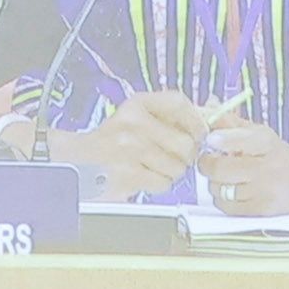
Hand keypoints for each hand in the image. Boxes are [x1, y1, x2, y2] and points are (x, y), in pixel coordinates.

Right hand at [73, 89, 216, 200]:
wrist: (74, 160)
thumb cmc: (112, 139)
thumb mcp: (137, 117)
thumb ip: (173, 114)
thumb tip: (215, 110)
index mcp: (137, 103)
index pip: (180, 103)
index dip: (197, 121)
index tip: (199, 133)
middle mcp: (133, 123)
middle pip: (185, 143)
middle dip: (184, 155)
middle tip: (170, 156)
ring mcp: (129, 149)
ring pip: (177, 167)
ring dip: (170, 172)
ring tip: (151, 166)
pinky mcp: (127, 174)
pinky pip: (163, 183)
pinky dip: (157, 184)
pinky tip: (142, 176)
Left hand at [189, 119, 288, 216]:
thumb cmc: (277, 155)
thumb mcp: (260, 134)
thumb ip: (232, 122)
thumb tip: (208, 105)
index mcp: (266, 142)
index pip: (240, 139)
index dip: (221, 140)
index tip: (210, 139)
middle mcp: (267, 167)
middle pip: (221, 169)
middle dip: (208, 165)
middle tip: (209, 162)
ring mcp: (264, 191)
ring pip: (219, 189)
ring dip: (215, 183)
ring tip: (225, 178)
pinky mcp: (262, 211)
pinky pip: (227, 207)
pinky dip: (223, 200)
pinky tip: (232, 193)